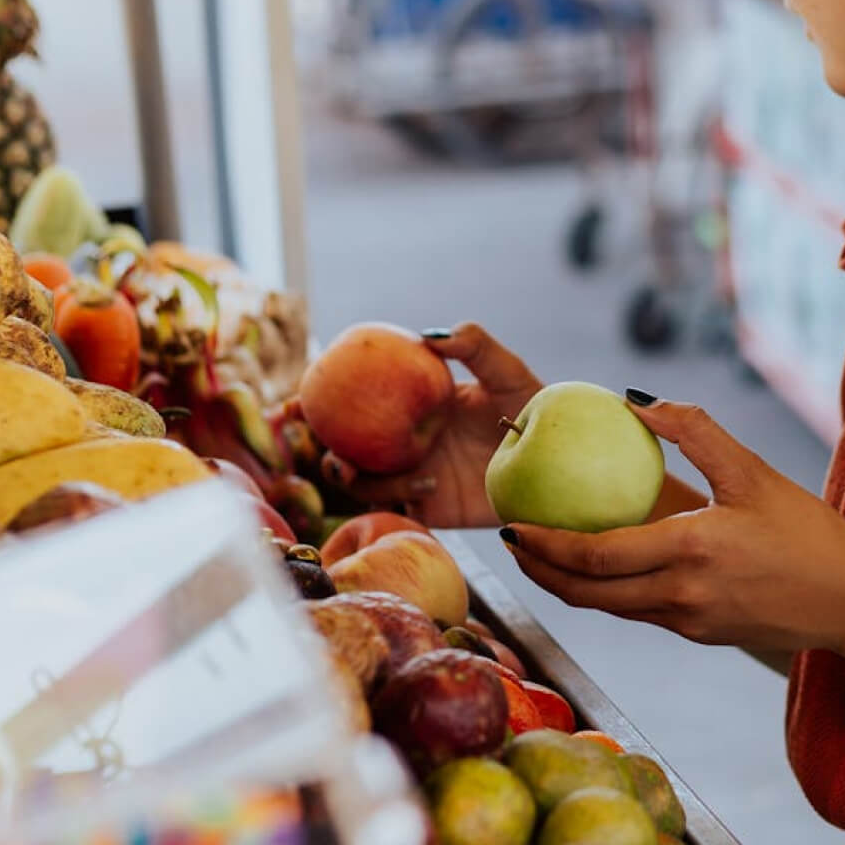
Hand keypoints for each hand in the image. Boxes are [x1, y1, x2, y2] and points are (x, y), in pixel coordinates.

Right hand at [326, 324, 541, 526]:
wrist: (553, 463)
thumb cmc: (534, 410)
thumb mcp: (508, 374)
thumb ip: (476, 347)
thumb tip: (430, 334)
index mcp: (406, 404)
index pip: (351, 400)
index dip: (314, 404)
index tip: (292, 406)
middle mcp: (401, 441)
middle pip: (342, 450)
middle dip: (322, 454)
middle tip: (332, 453)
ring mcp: (410, 475)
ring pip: (363, 484)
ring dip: (360, 479)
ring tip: (367, 468)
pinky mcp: (429, 508)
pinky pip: (397, 510)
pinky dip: (400, 498)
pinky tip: (429, 483)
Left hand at [502, 394, 844, 653]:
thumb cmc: (808, 530)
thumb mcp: (752, 471)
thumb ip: (693, 431)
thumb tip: (635, 401)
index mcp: (690, 551)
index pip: (595, 556)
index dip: (545, 544)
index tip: (511, 525)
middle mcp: (681, 595)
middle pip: (586, 593)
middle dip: (539, 570)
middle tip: (510, 542)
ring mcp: (689, 622)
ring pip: (608, 608)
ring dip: (567, 586)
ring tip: (540, 555)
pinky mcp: (700, 634)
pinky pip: (638, 611)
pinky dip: (606, 592)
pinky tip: (598, 568)